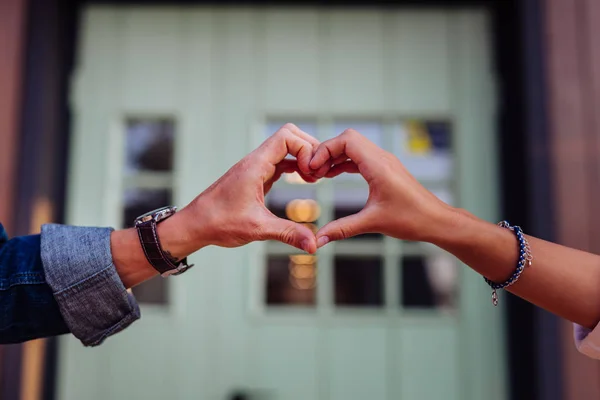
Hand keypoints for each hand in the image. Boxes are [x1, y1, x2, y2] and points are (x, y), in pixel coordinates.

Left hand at [178, 123, 319, 253]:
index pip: (286, 137)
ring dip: (303, 157)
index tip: (312, 173)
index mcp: (255, 166)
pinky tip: (305, 180)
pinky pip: (280, 162)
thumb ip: (288, 233)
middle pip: (289, 136)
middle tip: (318, 173)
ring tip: (315, 177)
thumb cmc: (219, 223)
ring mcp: (255, 168)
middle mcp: (255, 162)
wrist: (195, 225)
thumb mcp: (258, 229)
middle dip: (308, 149)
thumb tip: (313, 245)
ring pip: (285, 148)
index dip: (305, 149)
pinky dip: (295, 166)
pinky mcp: (256, 177)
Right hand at [309, 129, 456, 246]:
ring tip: (320, 175)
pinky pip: (360, 157)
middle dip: (327, 151)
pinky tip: (333, 175)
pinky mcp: (385, 169)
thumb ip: (342, 229)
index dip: (325, 150)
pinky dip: (344, 163)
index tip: (312, 168)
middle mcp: (381, 158)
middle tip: (313, 171)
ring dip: (335, 157)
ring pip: (353, 147)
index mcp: (378, 165)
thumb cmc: (411, 219)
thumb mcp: (372, 223)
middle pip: (347, 139)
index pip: (346, 140)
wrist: (436, 220)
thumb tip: (317, 241)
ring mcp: (384, 162)